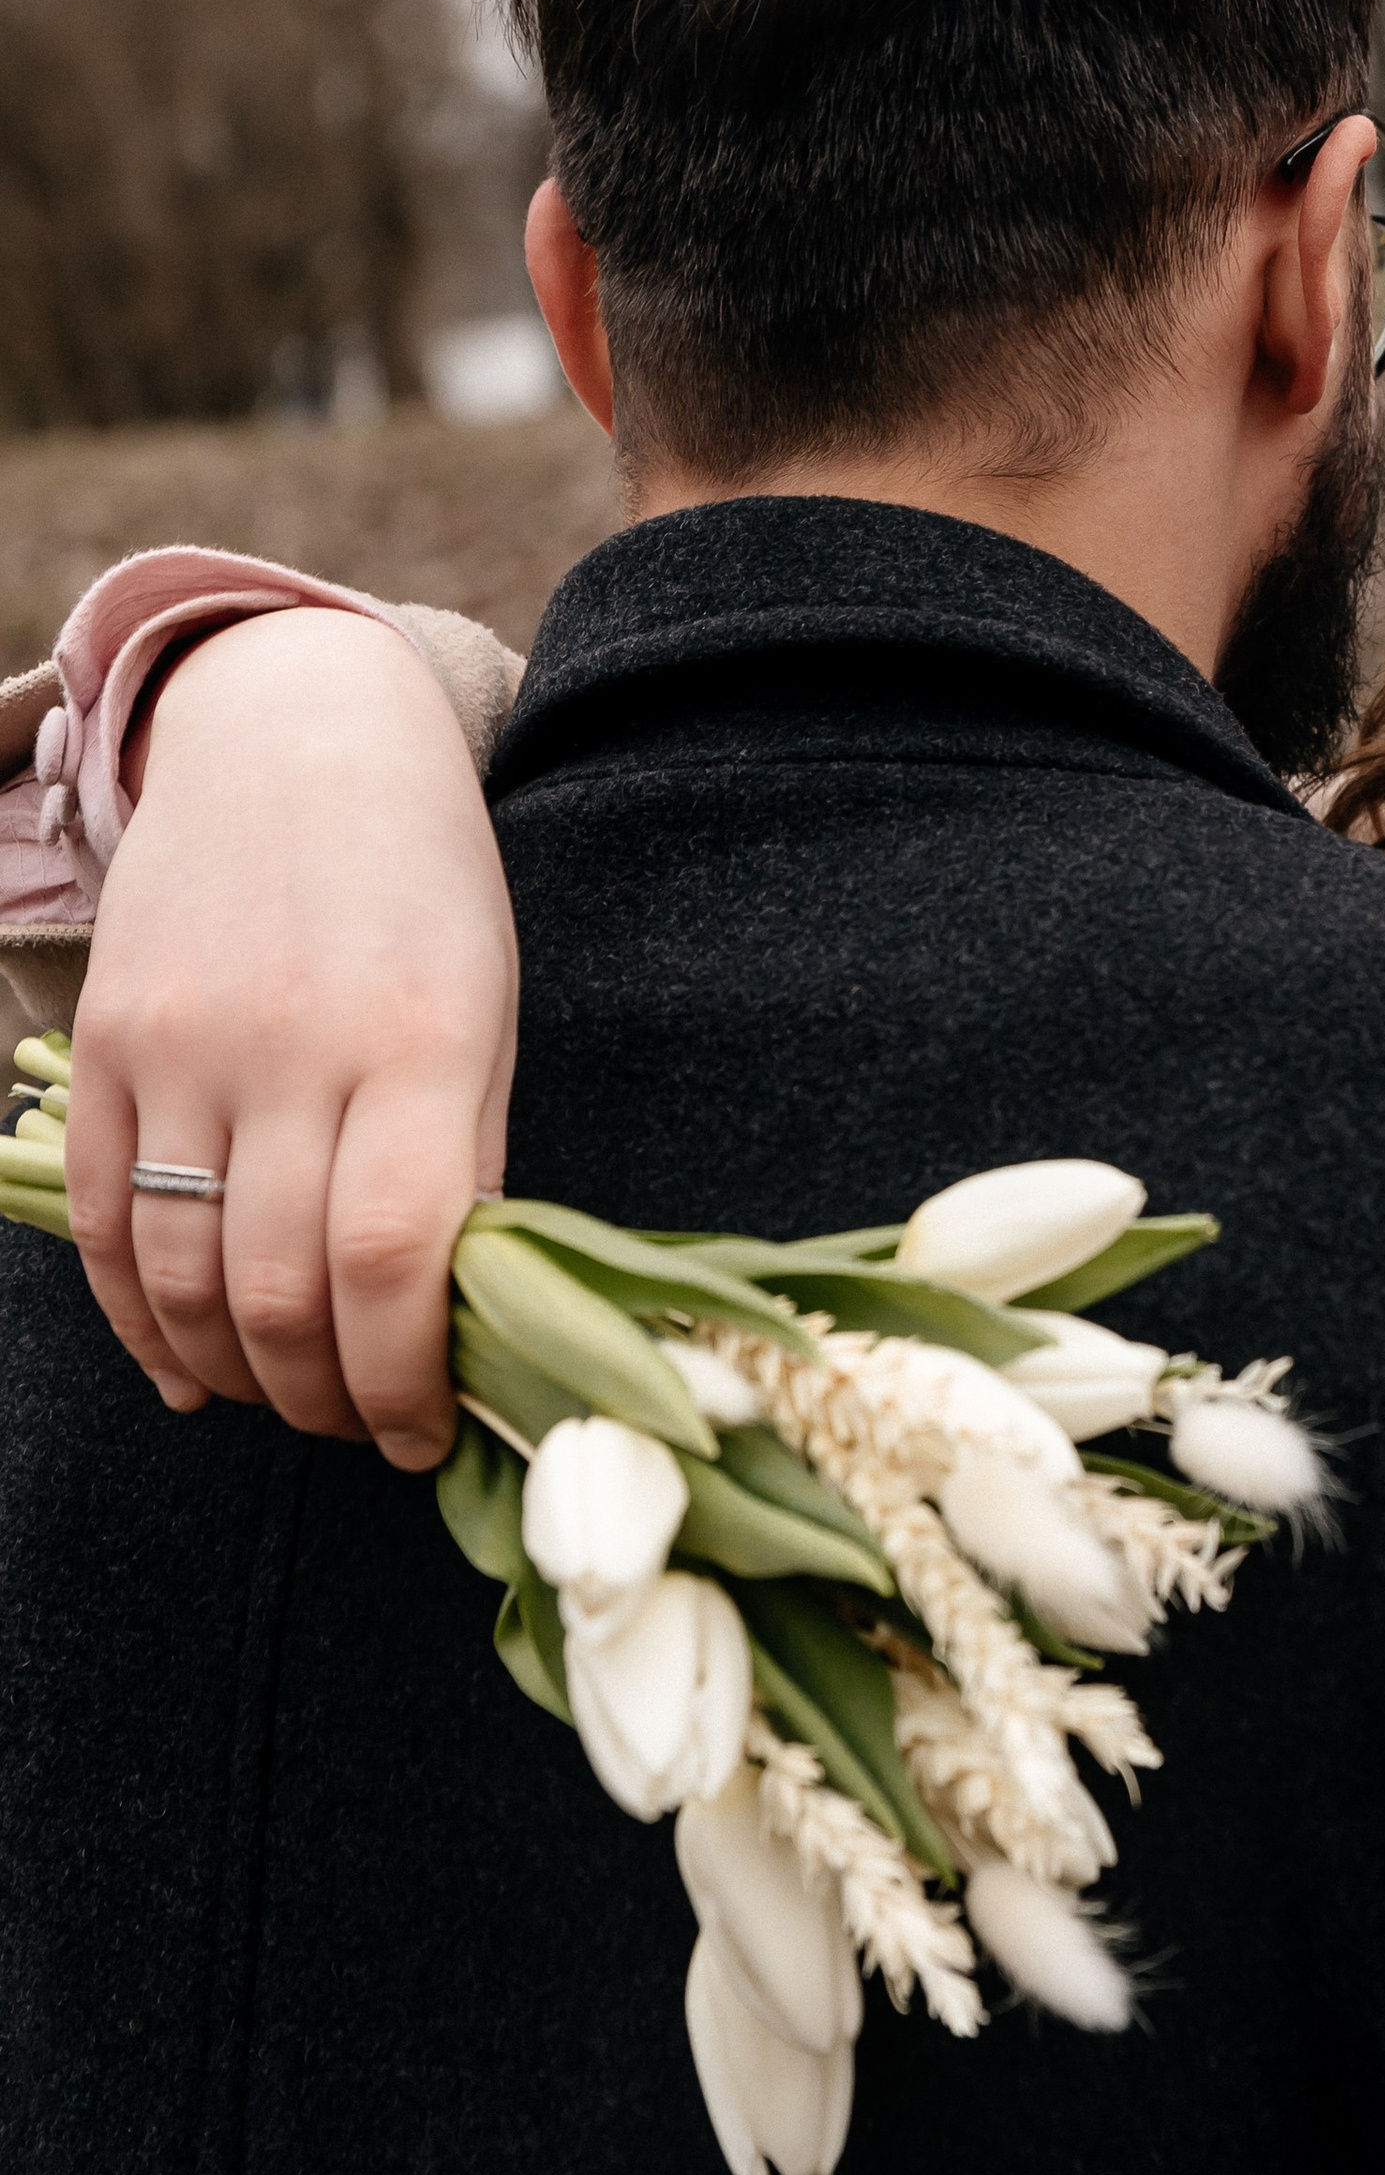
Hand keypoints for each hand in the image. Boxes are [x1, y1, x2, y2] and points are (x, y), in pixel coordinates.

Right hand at [66, 607, 519, 1467]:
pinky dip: (141, 1319)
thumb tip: (444, 1328)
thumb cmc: (424, 890)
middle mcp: (289, 1046)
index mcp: (420, 1041)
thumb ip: (464, 1165)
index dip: (401, 1379)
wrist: (295, 740)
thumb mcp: (486, 1014)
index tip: (424, 1434)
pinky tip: (187, 1370)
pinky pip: (110, 1219)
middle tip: (356, 1426)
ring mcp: (182, 1045)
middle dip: (320, 1396)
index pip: (392, 1259)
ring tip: (285, 1398)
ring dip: (234, 1371)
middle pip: (276, 1288)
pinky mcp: (108, 1043)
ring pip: (182, 1273)